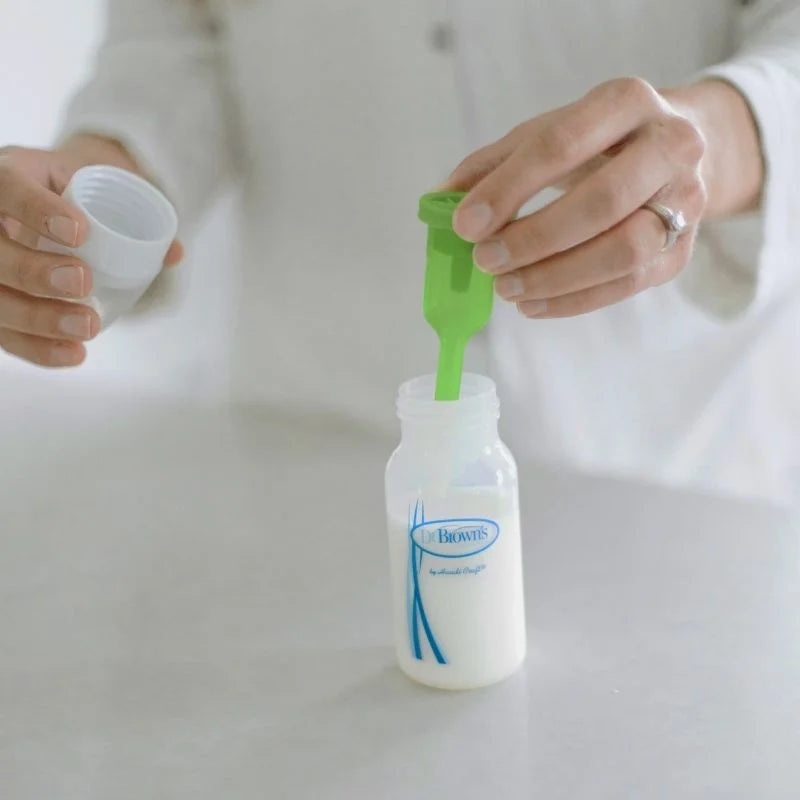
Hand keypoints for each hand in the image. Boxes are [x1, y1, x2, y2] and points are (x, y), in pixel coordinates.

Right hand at [0, 139, 182, 366]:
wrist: (58, 206)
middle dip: (34, 271)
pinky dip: (39, 348)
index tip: (79, 231)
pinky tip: (74, 354)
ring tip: (88, 326)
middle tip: (83, 281)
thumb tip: (174, 253)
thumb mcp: (102, 188)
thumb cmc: (78, 194)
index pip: (7, 188)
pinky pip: (5, 334)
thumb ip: (136, 214)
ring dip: (39, 318)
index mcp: (9, 178)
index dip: (35, 210)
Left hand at [442, 77, 709, 317]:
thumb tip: (439, 202)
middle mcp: (669, 146)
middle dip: (534, 238)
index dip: (508, 189)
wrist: (676, 154)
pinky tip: (531, 303)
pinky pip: (627, 285)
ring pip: (623, 251)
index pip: (560, 145)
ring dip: (555, 277)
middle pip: (601, 202)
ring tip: (506, 288)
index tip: (465, 223)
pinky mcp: (682, 252)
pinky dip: (572, 301)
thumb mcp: (546, 133)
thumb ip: (492, 165)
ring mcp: (685, 202)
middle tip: (485, 260)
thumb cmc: (596, 144)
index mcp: (625, 102)